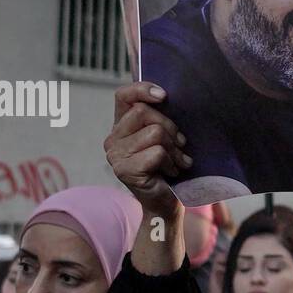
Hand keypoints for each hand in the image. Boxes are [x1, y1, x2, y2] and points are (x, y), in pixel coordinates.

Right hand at [105, 82, 190, 217]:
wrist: (166, 202)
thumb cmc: (168, 168)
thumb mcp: (166, 137)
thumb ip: (160, 117)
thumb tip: (165, 94)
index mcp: (121, 126)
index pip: (124, 96)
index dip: (142, 89)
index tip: (164, 96)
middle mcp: (113, 139)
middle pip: (144, 112)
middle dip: (170, 128)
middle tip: (179, 146)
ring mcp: (115, 155)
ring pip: (154, 132)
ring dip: (174, 149)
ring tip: (176, 162)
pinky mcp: (124, 170)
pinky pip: (157, 152)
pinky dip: (171, 162)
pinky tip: (170, 172)